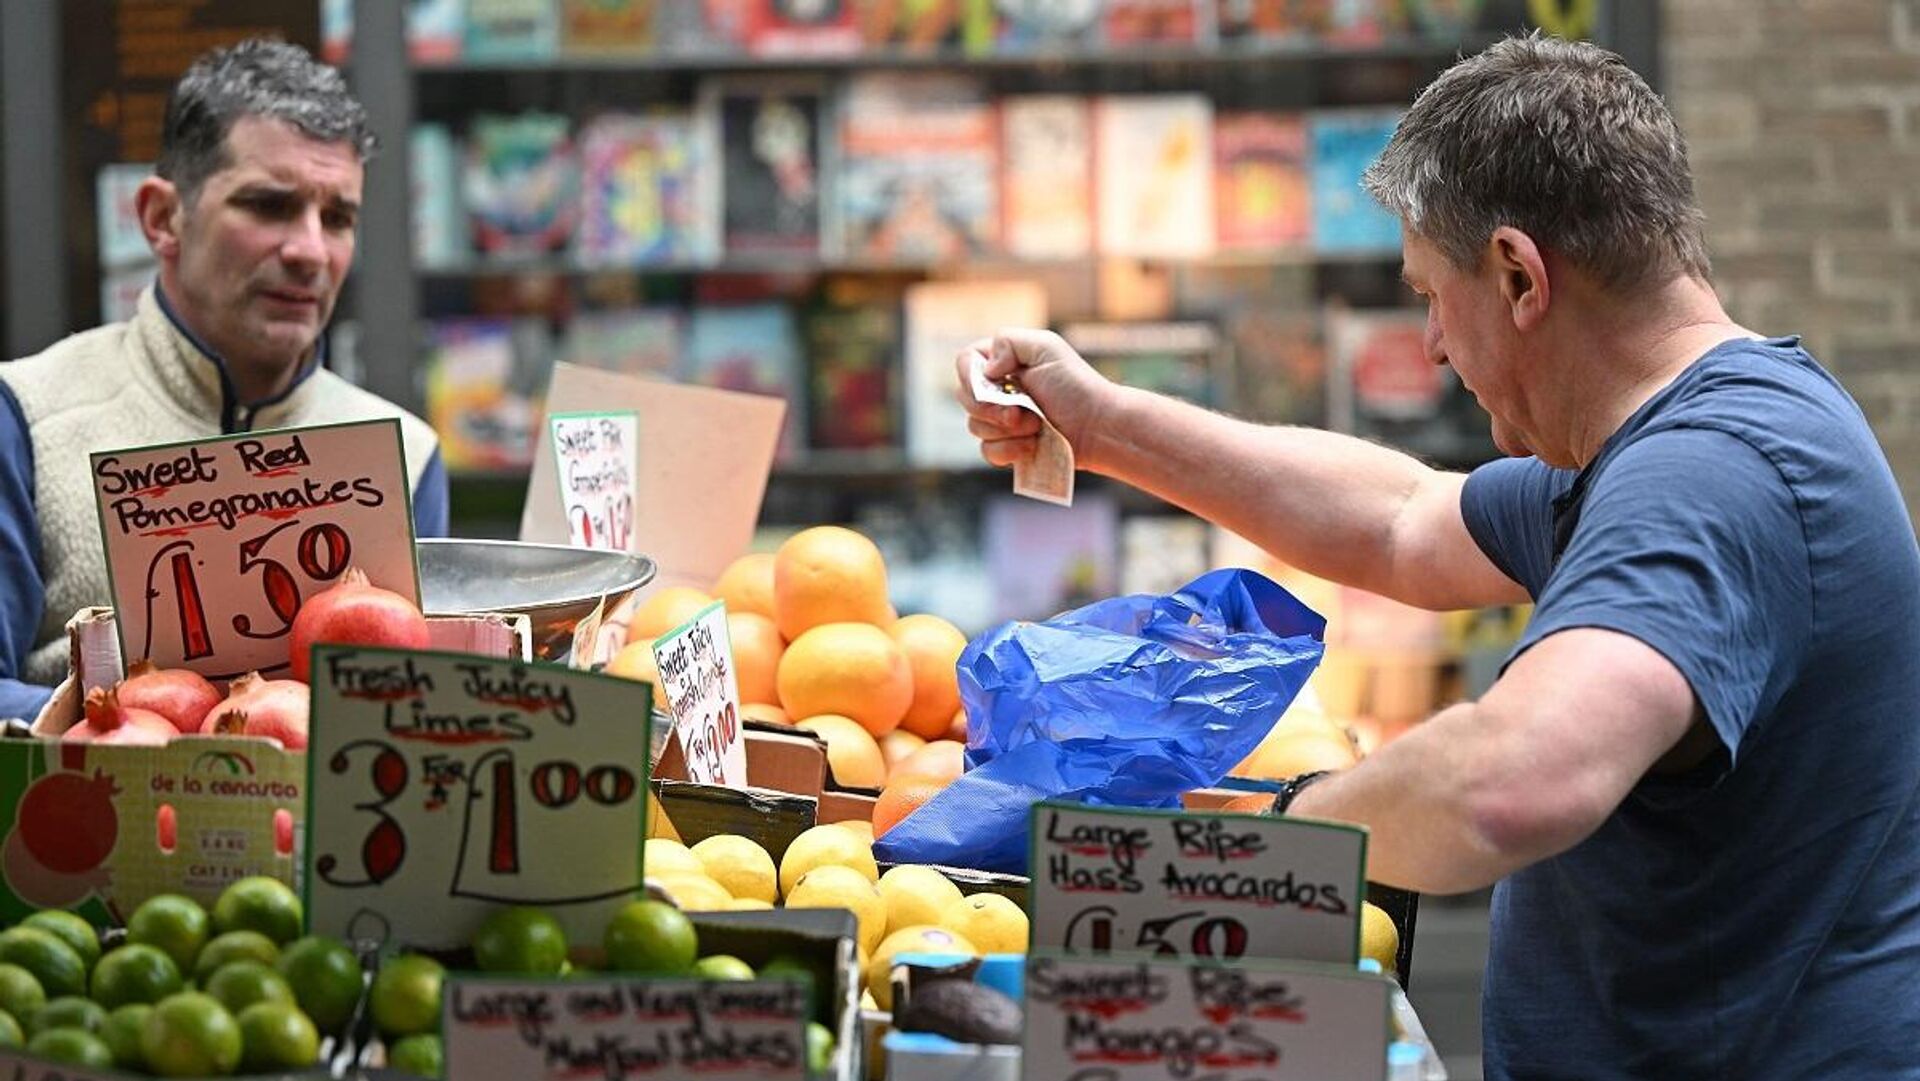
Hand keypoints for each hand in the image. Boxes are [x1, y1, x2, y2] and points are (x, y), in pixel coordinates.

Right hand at [952, 328, 1112, 469]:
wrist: (1098, 427)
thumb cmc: (1076, 385)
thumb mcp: (1046, 347)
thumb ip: (1008, 342)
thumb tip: (987, 370)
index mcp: (1003, 361)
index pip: (965, 361)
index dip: (970, 375)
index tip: (995, 383)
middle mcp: (998, 389)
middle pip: (965, 398)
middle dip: (992, 409)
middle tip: (1023, 412)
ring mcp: (1001, 420)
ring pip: (975, 427)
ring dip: (1006, 430)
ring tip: (1037, 427)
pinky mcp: (1008, 446)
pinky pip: (987, 451)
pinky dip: (1007, 450)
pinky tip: (1031, 446)